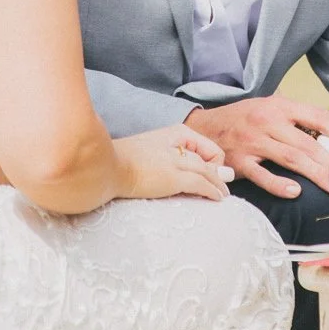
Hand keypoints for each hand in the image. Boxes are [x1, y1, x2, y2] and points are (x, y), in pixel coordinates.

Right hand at [112, 123, 232, 200]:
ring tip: (222, 195)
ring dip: (218, 185)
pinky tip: (217, 198)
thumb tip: (204, 163)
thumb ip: (178, 155)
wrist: (106, 167)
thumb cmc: (126, 159)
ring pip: (208, 172)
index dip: (213, 162)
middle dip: (219, 176)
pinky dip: (213, 190)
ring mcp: (177, 161)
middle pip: (209, 160)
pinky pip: (202, 184)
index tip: (212, 176)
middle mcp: (180, 143)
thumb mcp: (155, 150)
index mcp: (175, 131)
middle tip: (223, 188)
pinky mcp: (174, 177)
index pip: (206, 146)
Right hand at [185, 96, 328, 199]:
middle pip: (307, 143)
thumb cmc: (245, 119)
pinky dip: (279, 184)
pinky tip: (296, 192)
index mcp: (280, 106)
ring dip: (317, 174)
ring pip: (291, 158)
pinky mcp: (238, 161)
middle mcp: (267, 121)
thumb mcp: (270, 109)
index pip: (317, 117)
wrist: (203, 127)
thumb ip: (297, 121)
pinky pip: (262, 175)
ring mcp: (252, 142)